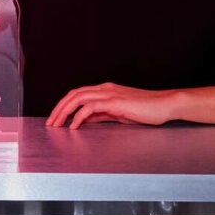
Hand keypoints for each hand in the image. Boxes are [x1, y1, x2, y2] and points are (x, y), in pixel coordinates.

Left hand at [47, 83, 177, 128]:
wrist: (164, 105)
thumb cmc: (145, 110)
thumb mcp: (119, 114)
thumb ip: (102, 115)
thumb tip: (84, 120)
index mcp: (105, 90)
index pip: (78, 94)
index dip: (64, 105)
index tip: (55, 118)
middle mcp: (105, 88)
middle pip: (74, 94)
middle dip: (59, 108)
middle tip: (50, 122)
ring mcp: (110, 93)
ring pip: (79, 97)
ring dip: (64, 111)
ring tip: (56, 124)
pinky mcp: (115, 101)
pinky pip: (91, 106)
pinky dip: (79, 116)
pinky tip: (74, 126)